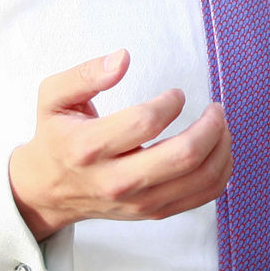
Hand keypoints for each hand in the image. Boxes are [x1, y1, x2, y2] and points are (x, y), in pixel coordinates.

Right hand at [9, 49, 231, 239]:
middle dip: (211, 126)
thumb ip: (85, 74)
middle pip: (183, 156)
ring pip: (200, 179)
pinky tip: (217, 150)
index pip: (145, 122)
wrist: (48, 191)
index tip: (176, 94)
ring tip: (219, 125)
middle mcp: (115, 180)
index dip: (170, 102)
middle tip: (215, 108)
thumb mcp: (53, 97)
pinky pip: (202, 196)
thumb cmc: (56, 137)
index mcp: (88, 148)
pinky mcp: (153, 212)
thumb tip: (122, 58)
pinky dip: (220, 171)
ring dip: (221, 147)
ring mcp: (137, 201)